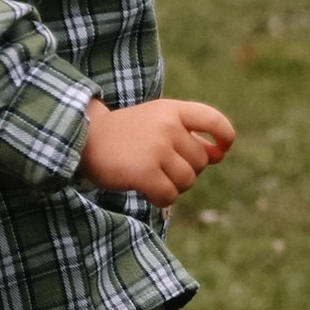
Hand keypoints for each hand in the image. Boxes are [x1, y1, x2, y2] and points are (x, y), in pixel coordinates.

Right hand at [82, 95, 236, 205]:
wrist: (84, 139)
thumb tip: (219, 155)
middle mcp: (167, 126)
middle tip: (162, 169)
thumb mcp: (157, 123)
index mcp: (172, 110)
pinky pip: (170, 196)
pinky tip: (148, 193)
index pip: (213, 120)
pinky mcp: (145, 172)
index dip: (225, 136)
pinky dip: (162, 200)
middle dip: (187, 171)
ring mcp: (156, 148)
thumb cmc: (125, 134)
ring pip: (187, 181)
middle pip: (201, 162)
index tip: (222, 150)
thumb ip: (187, 136)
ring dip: (174, 187)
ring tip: (153, 179)